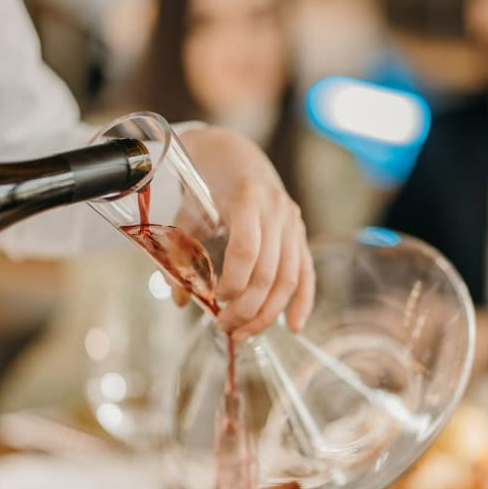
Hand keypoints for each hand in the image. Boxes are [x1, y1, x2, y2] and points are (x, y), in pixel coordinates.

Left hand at [178, 126, 313, 339]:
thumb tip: (181, 299)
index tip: (214, 300)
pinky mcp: (300, 234)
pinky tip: (293, 326)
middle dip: (247, 308)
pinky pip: (306, 273)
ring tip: (244, 334)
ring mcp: (293, 223)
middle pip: (269, 272)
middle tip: (224, 327)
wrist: (236, 154)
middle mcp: (277, 210)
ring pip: (288, 278)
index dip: (232, 282)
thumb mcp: (188, 211)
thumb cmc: (207, 183)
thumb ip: (183, 252)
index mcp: (247, 198)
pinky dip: (302, 302)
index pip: (246, 250)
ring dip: (268, 313)